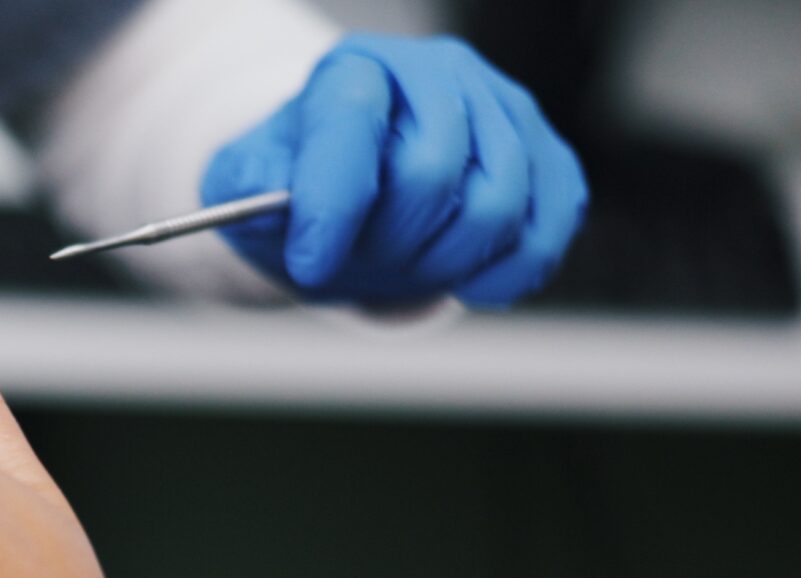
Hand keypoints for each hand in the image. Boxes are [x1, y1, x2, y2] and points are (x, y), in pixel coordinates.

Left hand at [203, 34, 587, 307]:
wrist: (355, 190)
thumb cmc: (302, 185)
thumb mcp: (249, 182)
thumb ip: (249, 188)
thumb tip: (274, 203)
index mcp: (355, 70)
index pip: (352, 127)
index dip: (332, 207)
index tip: (310, 263)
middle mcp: (437, 72)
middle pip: (432, 174)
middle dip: (389, 242)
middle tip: (362, 261)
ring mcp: (502, 108)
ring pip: (498, 204)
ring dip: (444, 263)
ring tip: (408, 264)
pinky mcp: (547, 154)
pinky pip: (551, 223)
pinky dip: (509, 272)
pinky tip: (470, 284)